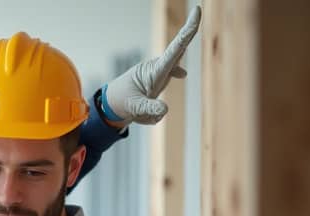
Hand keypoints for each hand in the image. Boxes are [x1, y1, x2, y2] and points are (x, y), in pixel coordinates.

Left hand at [101, 5, 201, 124]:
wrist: (112, 105)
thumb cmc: (122, 103)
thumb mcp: (135, 108)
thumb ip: (150, 109)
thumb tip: (165, 110)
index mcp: (154, 71)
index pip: (175, 50)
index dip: (188, 31)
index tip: (197, 11)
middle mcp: (158, 68)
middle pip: (177, 49)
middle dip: (188, 31)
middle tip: (197, 11)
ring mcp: (160, 74)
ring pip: (169, 81)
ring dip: (156, 96)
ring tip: (141, 106)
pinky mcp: (159, 81)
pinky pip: (165, 95)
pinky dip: (156, 108)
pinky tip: (165, 96)